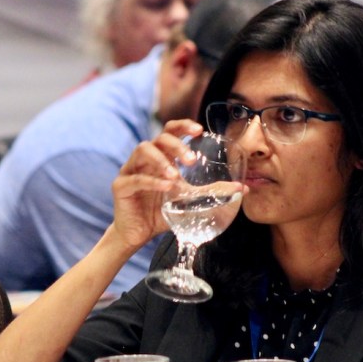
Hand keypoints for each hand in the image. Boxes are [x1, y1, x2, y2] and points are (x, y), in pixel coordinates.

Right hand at [111, 120, 203, 248]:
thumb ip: (211, 192)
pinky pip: (136, 178)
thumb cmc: (161, 214)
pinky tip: (166, 187)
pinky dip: (152, 181)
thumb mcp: (190, 201)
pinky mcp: (120, 186)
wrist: (138, 234)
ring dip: (161, 160)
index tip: (199, 130)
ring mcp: (131, 170)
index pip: (170, 132)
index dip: (183, 126)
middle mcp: (145, 160)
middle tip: (191, 160)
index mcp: (161, 158)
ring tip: (175, 175)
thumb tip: (242, 189)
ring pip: (143, 150)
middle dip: (176, 145)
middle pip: (158, 139)